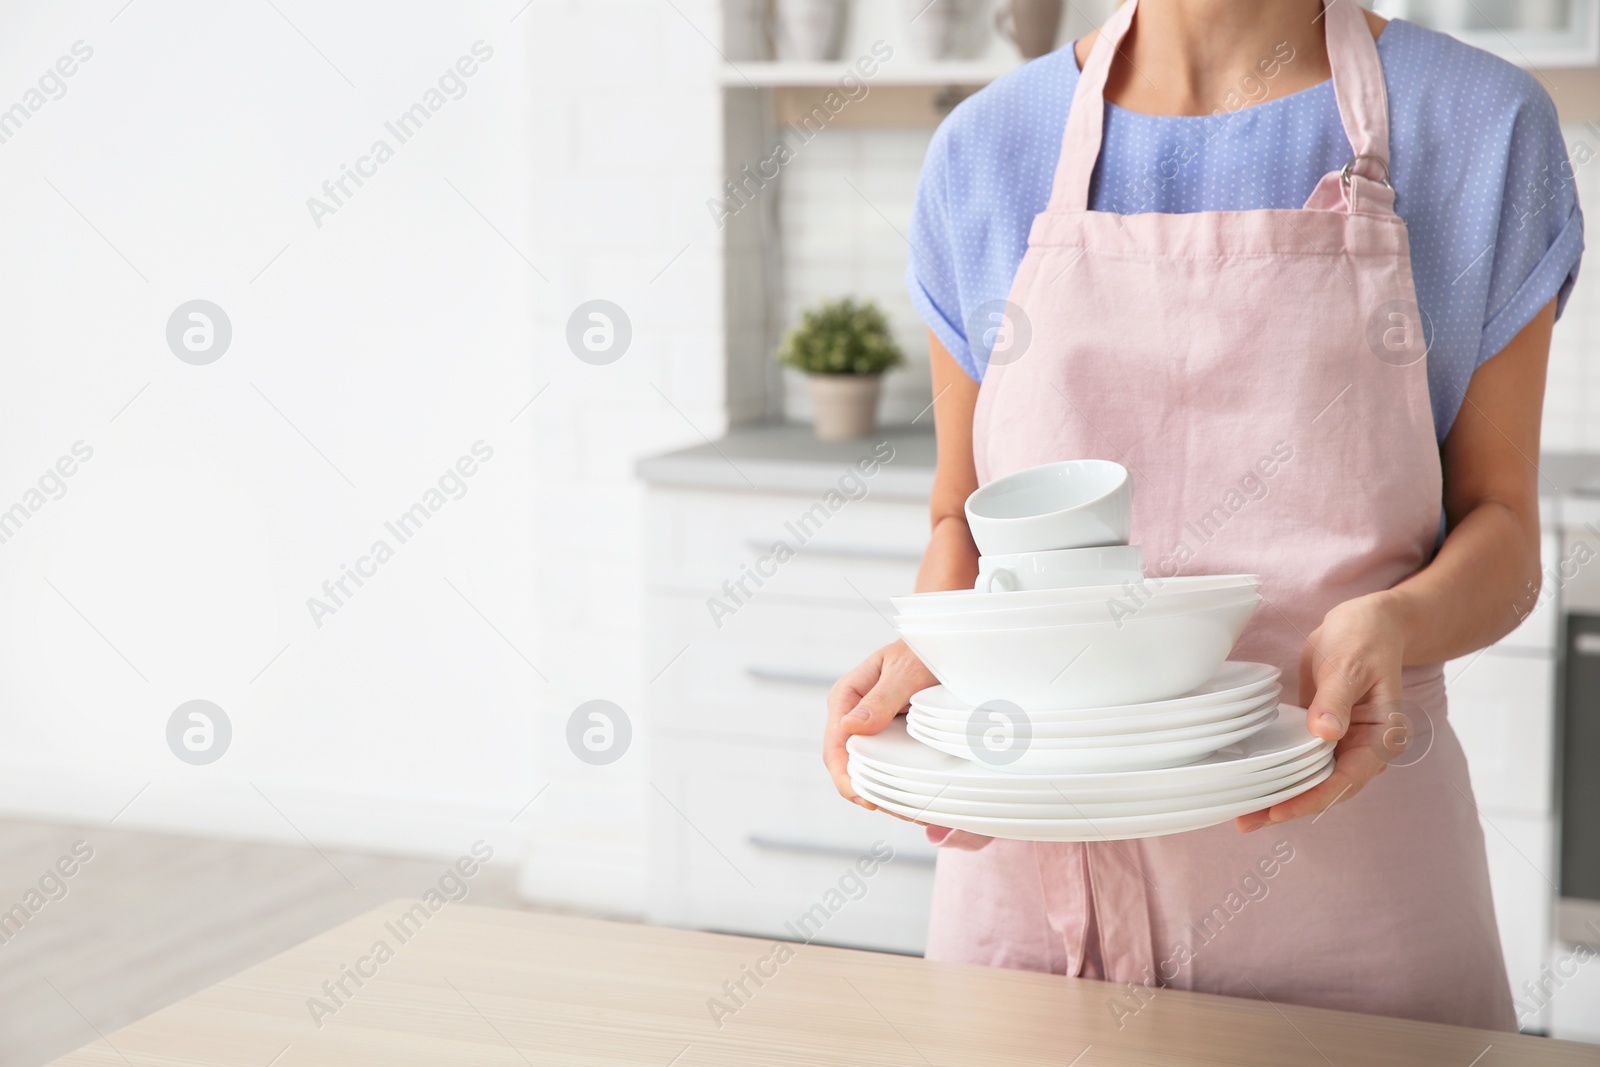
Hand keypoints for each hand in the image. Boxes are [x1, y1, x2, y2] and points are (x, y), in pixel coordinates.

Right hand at [825, 639, 937, 813]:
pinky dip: (898, 784)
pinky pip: (887, 765)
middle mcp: (853, 716)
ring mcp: (871, 729)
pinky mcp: (890, 737)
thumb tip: (850, 728)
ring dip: (886, 793)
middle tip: (898, 813)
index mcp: (846, 698)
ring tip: (912, 813)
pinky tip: (916, 799)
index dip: (845, 777)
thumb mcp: (904, 672)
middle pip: (848, 764)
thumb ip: (880, 699)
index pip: (835, 746)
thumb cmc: (923, 652)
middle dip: (867, 792)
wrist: (948, 647)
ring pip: (868, 769)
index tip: (866, 800)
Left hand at [1236, 593, 1408, 831]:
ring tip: (1245, 814)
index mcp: (1383, 737)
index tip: (1278, 809)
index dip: (1311, 798)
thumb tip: (1325, 734)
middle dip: (1290, 806)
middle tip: (1246, 822)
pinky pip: (1305, 763)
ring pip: (1314, 780)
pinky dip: (1284, 774)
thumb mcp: (1350, 665)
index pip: (1345, 779)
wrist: (1368, 623)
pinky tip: (1257, 783)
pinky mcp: (1327, 735)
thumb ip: (1336, 700)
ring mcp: (1346, 744)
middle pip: (1328, 789)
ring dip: (1283, 795)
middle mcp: (1367, 749)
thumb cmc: (1365, 639)